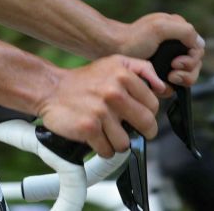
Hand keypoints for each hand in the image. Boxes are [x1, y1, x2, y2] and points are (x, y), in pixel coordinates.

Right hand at [38, 55, 164, 157]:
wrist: (50, 88)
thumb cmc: (84, 80)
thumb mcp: (114, 62)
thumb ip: (143, 69)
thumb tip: (164, 88)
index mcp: (123, 75)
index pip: (153, 105)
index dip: (146, 112)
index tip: (136, 114)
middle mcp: (114, 92)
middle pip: (147, 125)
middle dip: (140, 131)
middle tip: (127, 128)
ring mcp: (101, 111)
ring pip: (126, 142)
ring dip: (116, 141)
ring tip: (105, 130)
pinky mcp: (89, 128)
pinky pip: (107, 150)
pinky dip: (101, 148)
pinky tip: (94, 136)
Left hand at [113, 13, 204, 92]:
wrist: (111, 49)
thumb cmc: (133, 37)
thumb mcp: (160, 28)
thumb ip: (184, 31)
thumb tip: (200, 44)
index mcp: (177, 31)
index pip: (198, 49)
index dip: (192, 60)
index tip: (176, 63)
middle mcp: (174, 44)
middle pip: (195, 65)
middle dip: (187, 72)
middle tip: (172, 73)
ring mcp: (167, 59)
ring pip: (186, 76)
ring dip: (180, 80)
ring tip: (168, 78)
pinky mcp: (159, 72)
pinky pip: (173, 84)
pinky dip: (169, 86)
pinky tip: (159, 84)